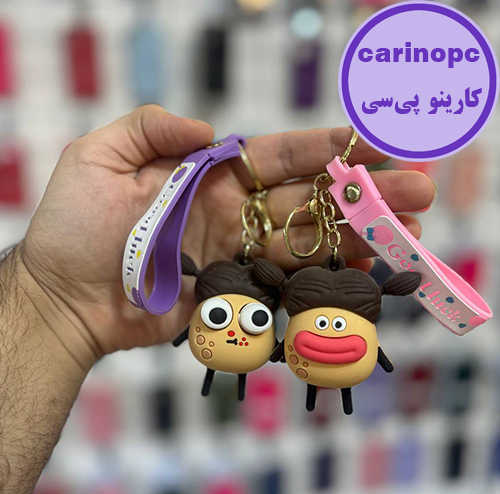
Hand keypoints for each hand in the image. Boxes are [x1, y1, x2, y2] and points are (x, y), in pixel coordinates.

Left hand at [20, 105, 434, 364]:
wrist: (64, 301)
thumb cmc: (73, 229)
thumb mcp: (97, 159)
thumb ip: (150, 130)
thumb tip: (207, 129)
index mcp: (207, 177)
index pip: (277, 158)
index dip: (324, 149)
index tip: (371, 141)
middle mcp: (231, 213)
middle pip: (307, 199)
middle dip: (362, 192)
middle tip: (416, 189)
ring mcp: (237, 254)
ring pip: (308, 240)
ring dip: (359, 235)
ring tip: (409, 230)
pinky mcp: (235, 292)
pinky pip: (287, 281)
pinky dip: (327, 275)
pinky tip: (366, 268)